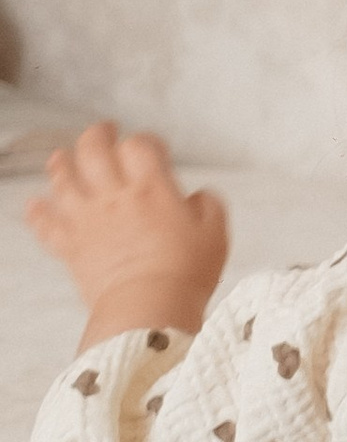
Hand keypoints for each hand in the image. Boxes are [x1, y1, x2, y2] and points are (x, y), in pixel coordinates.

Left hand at [29, 122, 227, 345]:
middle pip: (93, 148)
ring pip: (62, 177)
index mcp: (151, 188)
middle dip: (98, 134)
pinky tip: (36, 204)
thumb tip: (199, 196)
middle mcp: (113, 196)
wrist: (149, 309)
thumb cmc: (185, 274)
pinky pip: (45, 223)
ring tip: (63, 157)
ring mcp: (86, 219)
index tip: (155, 149)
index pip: (140, 145)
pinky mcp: (70, 246)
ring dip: (61, 163)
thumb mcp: (215, 234)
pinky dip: (38, 212)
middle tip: (105, 132)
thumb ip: (208, 205)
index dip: (147, 141)